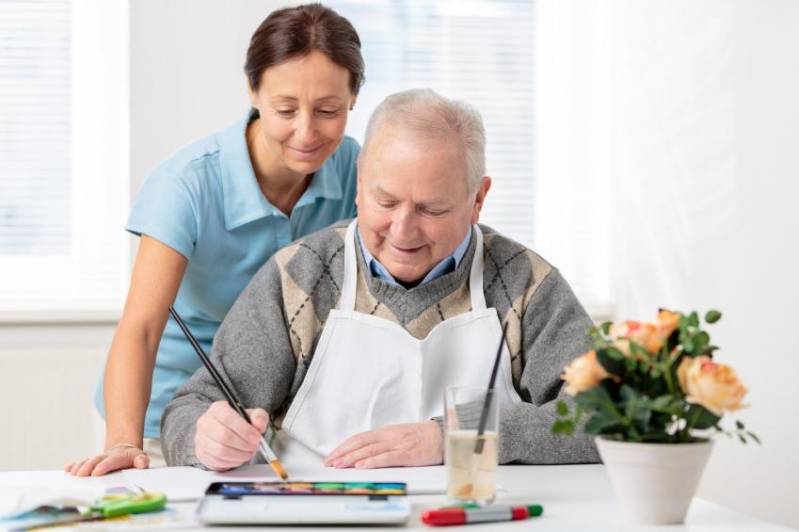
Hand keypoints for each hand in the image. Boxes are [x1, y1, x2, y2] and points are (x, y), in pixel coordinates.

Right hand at [64, 444, 148, 476]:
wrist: (124, 450)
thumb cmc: (132, 458)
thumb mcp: (140, 458)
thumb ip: (141, 460)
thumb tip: (142, 463)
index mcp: (119, 456)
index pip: (111, 461)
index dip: (104, 466)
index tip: (96, 473)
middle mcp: (106, 456)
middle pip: (96, 460)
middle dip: (88, 466)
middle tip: (81, 474)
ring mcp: (97, 459)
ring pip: (87, 461)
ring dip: (79, 467)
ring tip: (72, 473)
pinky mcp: (91, 462)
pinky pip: (80, 463)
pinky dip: (73, 466)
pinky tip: (67, 468)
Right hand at [195, 401, 268, 470]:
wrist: (227, 433)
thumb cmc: (239, 423)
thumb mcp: (252, 416)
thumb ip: (259, 417)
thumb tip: (259, 425)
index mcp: (217, 409)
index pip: (228, 417)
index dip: (244, 430)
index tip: (256, 437)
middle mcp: (205, 422)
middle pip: (224, 436)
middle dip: (243, 444)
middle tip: (254, 447)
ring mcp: (201, 439)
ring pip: (220, 451)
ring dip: (239, 455)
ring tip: (248, 453)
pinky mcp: (201, 454)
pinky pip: (217, 461)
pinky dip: (231, 462)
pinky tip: (239, 458)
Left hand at [324, 421, 442, 468]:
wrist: (443, 435)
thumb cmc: (422, 438)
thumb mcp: (399, 437)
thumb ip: (383, 443)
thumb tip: (365, 453)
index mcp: (386, 432)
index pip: (359, 438)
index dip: (344, 446)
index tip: (331, 456)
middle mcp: (389, 436)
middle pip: (360, 443)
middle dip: (342, 453)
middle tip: (329, 462)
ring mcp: (397, 444)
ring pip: (370, 450)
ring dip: (352, 458)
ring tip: (339, 465)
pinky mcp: (407, 453)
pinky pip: (387, 457)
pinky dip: (372, 461)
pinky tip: (362, 466)